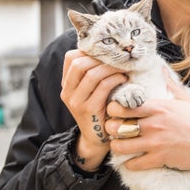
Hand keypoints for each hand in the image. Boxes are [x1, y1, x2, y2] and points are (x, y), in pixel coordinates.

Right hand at [61, 49, 126, 170]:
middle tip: (116, 60)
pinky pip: (103, 87)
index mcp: (66, 84)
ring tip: (122, 70)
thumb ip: (91, 74)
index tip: (105, 55)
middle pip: (79, 63)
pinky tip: (123, 80)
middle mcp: (67, 92)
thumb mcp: (89, 91)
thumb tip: (107, 51)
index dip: (88, 52)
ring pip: (92, 74)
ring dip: (111, 68)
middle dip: (101, 59)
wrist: (97, 138)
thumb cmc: (99, 109)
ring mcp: (76, 101)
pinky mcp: (89, 109)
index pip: (71, 57)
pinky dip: (115, 79)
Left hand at [105, 78, 189, 189]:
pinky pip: (134, 163)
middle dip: (111, 129)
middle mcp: (154, 123)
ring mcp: (156, 142)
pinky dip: (130, 163)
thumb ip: (171, 85)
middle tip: (114, 130)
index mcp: (159, 107)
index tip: (114, 112)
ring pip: (121, 146)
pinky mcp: (160, 159)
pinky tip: (133, 160)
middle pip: (117, 126)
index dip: (113, 109)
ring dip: (118, 146)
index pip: (124, 106)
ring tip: (120, 145)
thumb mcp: (188, 100)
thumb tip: (163, 68)